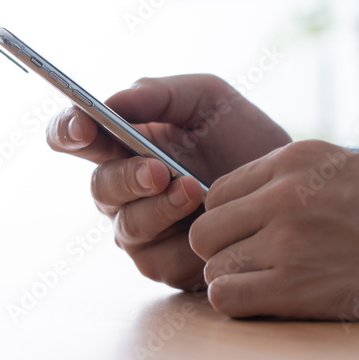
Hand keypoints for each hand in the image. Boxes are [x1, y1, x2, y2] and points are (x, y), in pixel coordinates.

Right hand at [47, 75, 290, 290]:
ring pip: (127, 227)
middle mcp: (122, 190)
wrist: (290, 187)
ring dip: (159, 210)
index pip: (72, 137)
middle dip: (126, 178)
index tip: (83, 127)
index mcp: (120, 143)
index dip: (68, 131)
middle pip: (98, 188)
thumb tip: (111, 103)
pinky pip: (159, 260)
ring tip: (195, 191)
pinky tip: (212, 226)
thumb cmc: (242, 138)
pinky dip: (186, 243)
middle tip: (158, 170)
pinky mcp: (164, 265)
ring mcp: (140, 230)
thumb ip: (158, 94)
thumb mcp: (206, 99)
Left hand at [190, 140, 358, 319]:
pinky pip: (226, 297)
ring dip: (233, 279)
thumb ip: (283, 179)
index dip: (228, 219)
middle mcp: (284, 194)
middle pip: (204, 229)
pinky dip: (238, 304)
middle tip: (252, 263)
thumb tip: (228, 206)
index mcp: (293, 158)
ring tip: (269, 282)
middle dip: (221, 250)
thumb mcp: (340, 167)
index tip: (249, 236)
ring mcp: (288, 240)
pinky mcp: (296, 287)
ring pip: (212, 265)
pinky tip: (267, 301)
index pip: (217, 192)